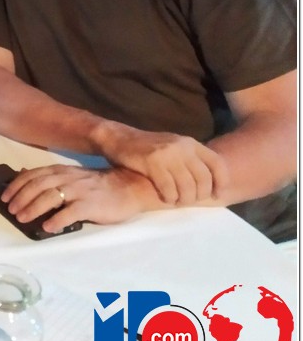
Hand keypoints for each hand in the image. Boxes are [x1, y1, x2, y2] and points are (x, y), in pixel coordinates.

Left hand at [2, 165, 157, 233]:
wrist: (128, 187)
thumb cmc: (96, 185)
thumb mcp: (71, 176)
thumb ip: (51, 178)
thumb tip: (24, 176)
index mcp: (60, 171)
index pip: (32, 175)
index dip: (16, 186)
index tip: (5, 197)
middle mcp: (67, 178)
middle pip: (37, 186)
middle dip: (21, 198)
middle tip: (11, 211)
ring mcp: (79, 191)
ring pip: (50, 197)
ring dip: (33, 208)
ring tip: (22, 219)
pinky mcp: (90, 205)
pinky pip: (70, 212)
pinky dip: (57, 220)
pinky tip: (47, 227)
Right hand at [95, 122, 227, 204]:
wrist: (119, 139)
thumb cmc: (148, 147)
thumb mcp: (174, 147)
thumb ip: (191, 160)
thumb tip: (211, 182)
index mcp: (191, 143)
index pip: (218, 164)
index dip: (221, 183)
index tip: (217, 195)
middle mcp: (183, 147)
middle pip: (203, 179)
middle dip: (199, 195)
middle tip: (190, 201)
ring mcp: (168, 154)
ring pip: (187, 187)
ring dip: (184, 200)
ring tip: (177, 202)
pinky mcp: (152, 162)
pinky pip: (169, 189)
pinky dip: (169, 198)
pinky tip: (165, 198)